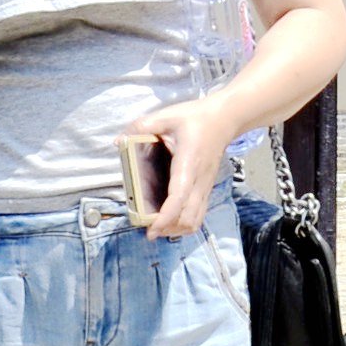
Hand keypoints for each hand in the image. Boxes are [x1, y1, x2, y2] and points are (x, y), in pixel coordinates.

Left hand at [128, 96, 241, 238]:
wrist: (225, 119)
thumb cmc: (196, 118)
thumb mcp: (167, 116)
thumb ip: (142, 127)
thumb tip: (120, 141)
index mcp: (188, 163)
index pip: (179, 198)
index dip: (165, 217)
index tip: (151, 230)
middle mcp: (199, 180)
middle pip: (188, 217)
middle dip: (167, 228)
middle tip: (147, 229)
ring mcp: (205, 187)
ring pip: (195, 220)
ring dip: (176, 228)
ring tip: (157, 227)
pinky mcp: (207, 189)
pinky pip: (198, 214)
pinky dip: (184, 223)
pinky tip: (170, 220)